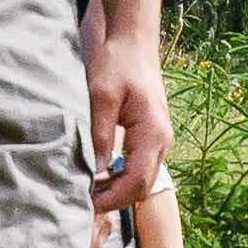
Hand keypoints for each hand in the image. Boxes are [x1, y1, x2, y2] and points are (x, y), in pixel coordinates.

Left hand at [84, 22, 170, 228]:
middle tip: (84, 204)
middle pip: (143, 187)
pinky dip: (121, 179)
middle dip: (115, 200)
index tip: (87, 204)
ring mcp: (159, 140)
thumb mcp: (101, 97)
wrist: (134, 43)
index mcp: (154, 134)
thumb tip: (94, 172)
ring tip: (88, 193)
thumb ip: (100, 135)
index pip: (137, 181)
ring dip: (118, 191)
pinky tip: (99, 177)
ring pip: (142, 180)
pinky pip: (139, 168)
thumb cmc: (118, 64)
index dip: (113, 198)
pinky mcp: (151, 137)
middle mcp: (162, 141)